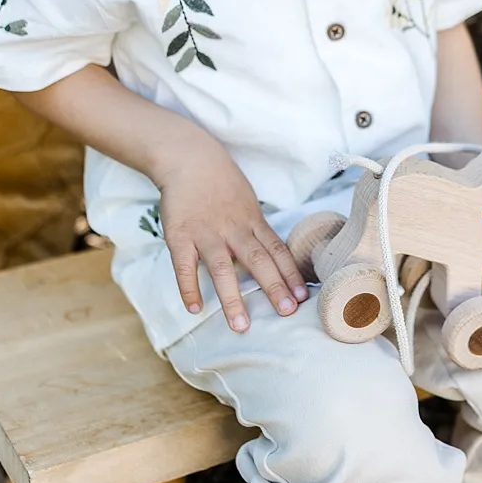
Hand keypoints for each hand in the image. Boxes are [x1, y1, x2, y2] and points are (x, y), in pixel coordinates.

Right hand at [157, 135, 306, 332]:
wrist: (188, 157)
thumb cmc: (220, 182)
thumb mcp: (247, 202)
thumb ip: (256, 230)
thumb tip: (274, 259)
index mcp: (251, 221)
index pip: (276, 250)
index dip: (290, 274)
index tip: (302, 297)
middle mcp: (232, 229)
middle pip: (257, 260)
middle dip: (273, 287)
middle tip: (286, 313)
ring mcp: (205, 233)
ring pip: (222, 268)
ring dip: (232, 298)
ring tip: (240, 325)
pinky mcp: (179, 235)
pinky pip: (184, 266)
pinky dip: (189, 287)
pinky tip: (195, 308)